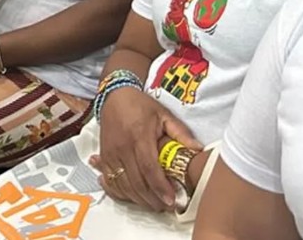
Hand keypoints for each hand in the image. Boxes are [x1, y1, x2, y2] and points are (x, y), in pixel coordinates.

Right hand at [89, 88, 201, 211]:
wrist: (115, 95)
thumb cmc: (141, 105)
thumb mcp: (163, 115)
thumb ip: (181, 133)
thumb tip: (198, 150)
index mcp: (139, 136)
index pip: (149, 168)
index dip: (160, 187)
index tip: (171, 201)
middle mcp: (123, 146)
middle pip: (136, 182)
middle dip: (152, 199)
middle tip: (166, 206)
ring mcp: (111, 152)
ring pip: (123, 185)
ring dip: (139, 200)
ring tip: (154, 203)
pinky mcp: (104, 156)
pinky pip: (110, 181)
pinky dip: (120, 193)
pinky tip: (131, 197)